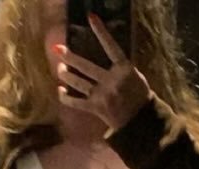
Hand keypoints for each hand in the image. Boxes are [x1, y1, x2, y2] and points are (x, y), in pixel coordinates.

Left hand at [54, 13, 151, 131]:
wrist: (140, 120)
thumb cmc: (138, 95)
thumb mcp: (135, 76)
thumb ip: (121, 65)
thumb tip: (107, 51)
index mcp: (124, 70)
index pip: (111, 47)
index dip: (101, 32)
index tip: (91, 18)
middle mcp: (111, 81)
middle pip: (86, 67)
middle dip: (70, 57)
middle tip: (58, 49)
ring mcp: (102, 95)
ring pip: (78, 83)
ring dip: (66, 75)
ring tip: (59, 68)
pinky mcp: (95, 108)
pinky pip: (76, 103)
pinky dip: (66, 97)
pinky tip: (60, 90)